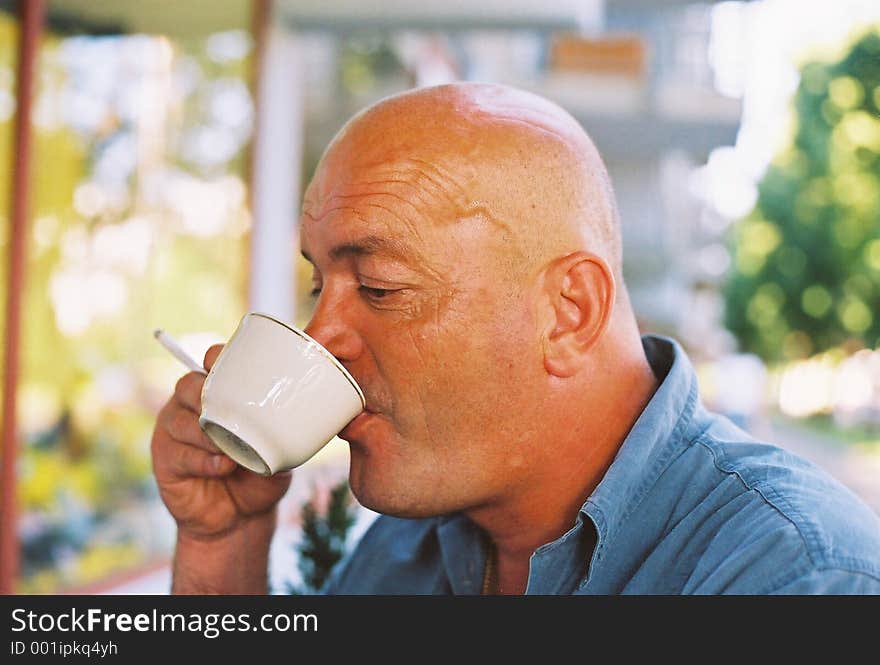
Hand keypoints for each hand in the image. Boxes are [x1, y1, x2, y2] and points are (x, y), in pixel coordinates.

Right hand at [151, 344, 291, 541]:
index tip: (225, 364)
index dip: (215, 358)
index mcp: (217, 395)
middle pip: (188, 385)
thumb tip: (302, 414)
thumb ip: (282, 430)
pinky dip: (203, 459)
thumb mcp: (279, 449)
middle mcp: (191, 407)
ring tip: (229, 449)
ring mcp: (174, 432)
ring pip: (180, 419)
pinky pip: (179, 452)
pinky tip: (223, 467)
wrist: (241, 518)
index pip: (209, 364)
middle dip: (206, 394)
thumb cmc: (260, 475)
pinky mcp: (165, 459)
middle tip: (228, 412)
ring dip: (206, 433)